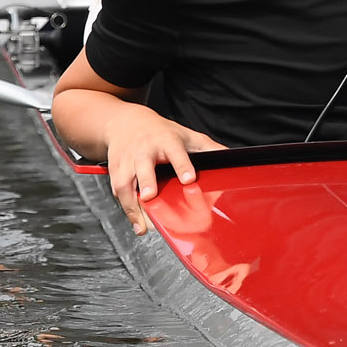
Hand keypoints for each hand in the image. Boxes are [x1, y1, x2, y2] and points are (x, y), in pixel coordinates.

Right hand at [104, 115, 223, 235]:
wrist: (124, 122)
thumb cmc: (159, 131)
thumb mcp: (185, 134)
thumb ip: (207, 147)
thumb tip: (231, 157)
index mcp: (165, 141)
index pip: (175, 152)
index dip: (182, 165)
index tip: (189, 179)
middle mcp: (144, 151)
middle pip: (144, 166)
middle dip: (147, 181)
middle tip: (151, 196)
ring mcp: (127, 161)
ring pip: (125, 182)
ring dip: (133, 204)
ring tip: (144, 224)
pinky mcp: (116, 172)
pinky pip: (118, 192)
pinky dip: (127, 210)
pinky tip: (137, 224)